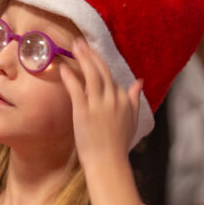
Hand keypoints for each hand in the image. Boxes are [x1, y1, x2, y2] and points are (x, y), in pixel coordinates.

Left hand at [59, 40, 143, 163]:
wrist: (108, 163)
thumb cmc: (118, 144)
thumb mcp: (132, 120)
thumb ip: (134, 99)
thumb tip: (139, 81)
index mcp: (124, 100)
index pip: (113, 78)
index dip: (101, 67)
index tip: (91, 57)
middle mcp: (113, 99)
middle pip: (102, 71)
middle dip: (91, 54)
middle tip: (81, 41)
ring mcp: (98, 105)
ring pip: (91, 75)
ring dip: (83, 58)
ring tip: (74, 46)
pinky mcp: (84, 112)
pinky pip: (76, 90)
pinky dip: (70, 77)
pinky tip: (64, 68)